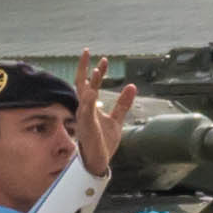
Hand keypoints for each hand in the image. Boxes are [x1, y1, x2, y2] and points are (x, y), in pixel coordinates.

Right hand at [70, 53, 139, 176]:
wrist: (99, 162)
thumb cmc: (104, 142)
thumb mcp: (117, 119)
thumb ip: (123, 103)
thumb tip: (132, 86)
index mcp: (90, 107)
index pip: (90, 84)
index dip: (96, 71)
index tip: (103, 59)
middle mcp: (84, 109)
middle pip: (81, 84)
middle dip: (83, 67)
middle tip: (87, 51)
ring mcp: (84, 118)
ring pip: (84, 95)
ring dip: (91, 82)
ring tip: (97, 69)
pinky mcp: (87, 127)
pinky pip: (86, 112)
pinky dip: (89, 101)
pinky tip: (93, 91)